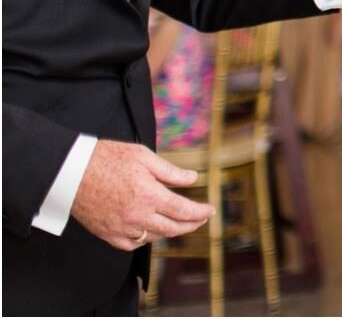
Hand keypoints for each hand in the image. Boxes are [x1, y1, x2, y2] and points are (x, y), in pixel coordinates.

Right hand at [71, 139, 212, 249]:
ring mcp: (121, 228)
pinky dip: (145, 239)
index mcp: (149, 196)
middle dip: (191, 225)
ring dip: (170, 231)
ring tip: (178, 222)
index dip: (201, 213)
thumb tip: (193, 179)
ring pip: (154, 237)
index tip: (211, 211)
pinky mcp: (107, 234)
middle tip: (201, 219)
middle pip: (173, 228)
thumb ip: (171, 172)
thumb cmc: (106, 159)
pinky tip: (150, 231)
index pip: (184, 211)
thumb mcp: (144, 157)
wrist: (70, 172)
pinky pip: (132, 244)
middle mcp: (137, 216)